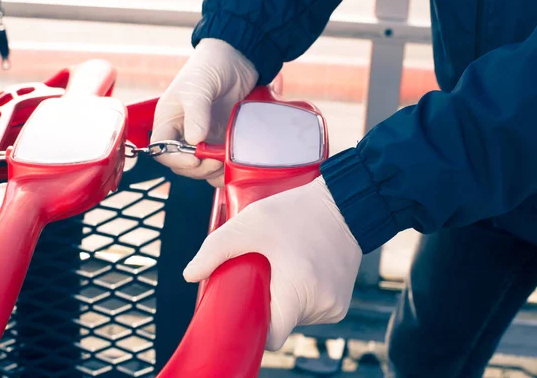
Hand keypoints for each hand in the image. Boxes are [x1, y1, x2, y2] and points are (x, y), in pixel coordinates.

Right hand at [151, 38, 258, 186]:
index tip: (195, 159)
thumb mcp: (199, 87)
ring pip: (201, 168)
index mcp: (168, 120)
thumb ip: (196, 113)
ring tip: (225, 160)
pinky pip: (218, 163)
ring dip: (212, 171)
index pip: (162, 150)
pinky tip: (233, 163)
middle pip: (182, 164)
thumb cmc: (210, 66)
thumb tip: (195, 140)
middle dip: (198, 167)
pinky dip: (225, 169)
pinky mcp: (221, 141)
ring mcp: (203, 139)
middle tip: (215, 159)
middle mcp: (182, 133)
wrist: (238, 58)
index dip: (176, 159)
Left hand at [183, 176, 361, 350]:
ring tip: (281, 267)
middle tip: (259, 273)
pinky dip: (299, 295)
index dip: (252, 323)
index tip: (243, 302)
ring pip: (295, 317)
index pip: (270, 336)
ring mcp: (336, 307)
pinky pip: (310, 309)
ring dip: (283, 298)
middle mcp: (323, 306)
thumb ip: (217, 249)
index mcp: (300, 292)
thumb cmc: (297, 211)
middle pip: (280, 323)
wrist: (345, 201)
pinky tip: (297, 270)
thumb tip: (190, 275)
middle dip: (265, 303)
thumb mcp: (251, 223)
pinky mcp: (342, 302)